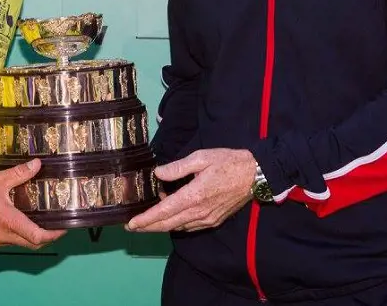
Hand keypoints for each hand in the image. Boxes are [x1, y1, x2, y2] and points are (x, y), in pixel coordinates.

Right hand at [0, 159, 65, 249]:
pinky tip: (21, 220)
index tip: (64, 226)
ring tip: (41, 220)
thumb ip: (20, 173)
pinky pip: (9, 241)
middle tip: (56, 224)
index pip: (37, 237)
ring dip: (32, 235)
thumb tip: (38, 164)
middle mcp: (4, 237)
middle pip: (32, 244)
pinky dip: (19, 234)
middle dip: (47, 236)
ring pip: (21, 243)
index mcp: (9, 222)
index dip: (54, 234)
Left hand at [125, 148, 256, 232]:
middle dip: (147, 227)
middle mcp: (199, 212)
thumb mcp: (201, 158)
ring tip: (148, 220)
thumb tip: (158, 173)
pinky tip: (172, 217)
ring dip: (161, 226)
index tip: (131, 224)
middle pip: (168, 225)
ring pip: (178, 227)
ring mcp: (207, 219)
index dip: (145, 219)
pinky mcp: (214, 221)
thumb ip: (178, 167)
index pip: (163, 212)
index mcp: (194, 195)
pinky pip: (190, 227)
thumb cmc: (228, 162)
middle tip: (131, 227)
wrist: (255, 174)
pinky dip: (177, 224)